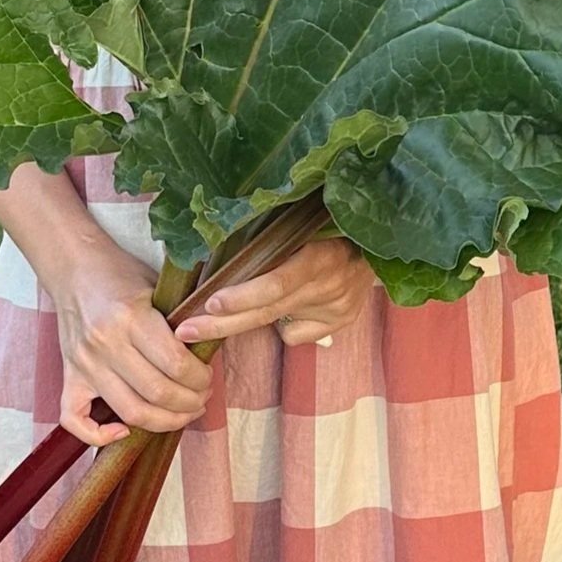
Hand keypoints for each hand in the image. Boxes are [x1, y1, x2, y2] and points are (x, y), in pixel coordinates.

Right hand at [51, 238, 213, 445]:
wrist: (73, 266)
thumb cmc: (120, 274)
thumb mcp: (157, 288)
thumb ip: (179, 321)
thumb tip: (208, 354)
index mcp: (130, 317)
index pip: (176, 364)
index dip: (200, 378)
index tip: (208, 376)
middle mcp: (105, 343)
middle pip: (157, 393)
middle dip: (190, 403)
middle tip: (201, 397)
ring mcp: (84, 363)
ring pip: (129, 412)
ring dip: (164, 421)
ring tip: (182, 412)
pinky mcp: (68, 375)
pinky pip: (74, 419)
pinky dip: (98, 435)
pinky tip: (123, 431)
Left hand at [174, 233, 374, 352]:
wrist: (377, 245)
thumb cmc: (329, 228)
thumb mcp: (304, 228)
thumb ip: (273, 246)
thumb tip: (220, 261)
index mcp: (319, 256)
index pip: (277, 284)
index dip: (243, 297)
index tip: (210, 303)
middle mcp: (329, 285)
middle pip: (268, 311)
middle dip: (221, 324)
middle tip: (185, 331)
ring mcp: (336, 308)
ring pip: (278, 325)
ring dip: (235, 326)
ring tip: (203, 326)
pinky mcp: (341, 323)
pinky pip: (295, 334)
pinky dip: (281, 326)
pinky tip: (288, 309)